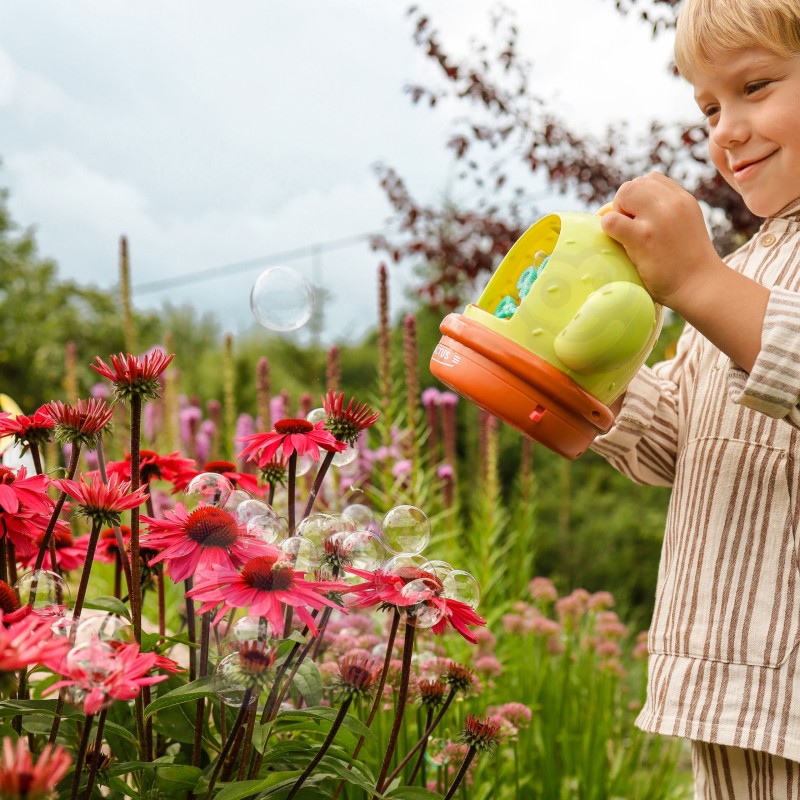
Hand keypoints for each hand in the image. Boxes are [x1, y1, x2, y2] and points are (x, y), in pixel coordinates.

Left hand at [600, 172, 721, 311]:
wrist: (701, 287)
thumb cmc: (688, 264)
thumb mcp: (685, 226)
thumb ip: (666, 212)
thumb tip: (630, 209)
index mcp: (684, 199)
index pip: (652, 179)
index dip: (639, 197)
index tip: (640, 219)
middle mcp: (673, 203)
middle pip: (634, 184)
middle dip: (624, 203)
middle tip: (629, 228)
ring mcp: (659, 219)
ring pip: (624, 193)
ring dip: (617, 213)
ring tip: (627, 235)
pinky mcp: (643, 238)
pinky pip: (611, 221)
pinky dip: (608, 229)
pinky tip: (620, 243)